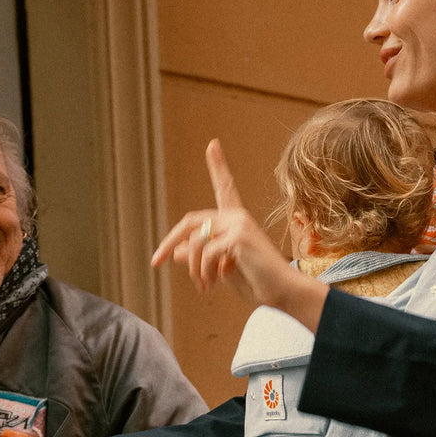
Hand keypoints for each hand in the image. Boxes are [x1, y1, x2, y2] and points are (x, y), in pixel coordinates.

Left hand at [151, 139, 328, 330]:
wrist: (280, 292)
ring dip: (193, 269)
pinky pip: (206, 253)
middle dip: (168, 241)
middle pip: (190, 222)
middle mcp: (237, 216)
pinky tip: (211, 285)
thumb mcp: (221, 268)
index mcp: (235, 220)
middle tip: (154, 262)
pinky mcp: (239, 237)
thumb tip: (176, 251)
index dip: (218, 166)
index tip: (212, 144)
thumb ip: (200, 256)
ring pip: (196, 242)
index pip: (225, 188)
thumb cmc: (255, 281)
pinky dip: (204, 273)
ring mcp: (239, 224)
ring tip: (202, 286)